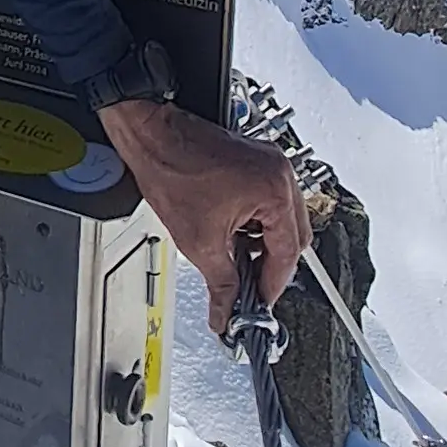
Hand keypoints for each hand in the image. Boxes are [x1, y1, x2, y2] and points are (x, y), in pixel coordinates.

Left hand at [95, 99, 309, 338]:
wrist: (151, 136)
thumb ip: (221, 283)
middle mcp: (280, 174)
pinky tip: (235, 233)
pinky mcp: (257, 161)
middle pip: (294, 237)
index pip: (288, 253)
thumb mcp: (199, 241)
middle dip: (272, 265)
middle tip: (251, 289)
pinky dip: (257, 222)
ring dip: (265, 243)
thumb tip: (227, 310)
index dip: (272, 285)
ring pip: (284, 220)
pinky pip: (271, 201)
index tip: (259, 303)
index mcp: (275, 192)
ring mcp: (271, 165)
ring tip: (238, 259)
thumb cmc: (171, 170)